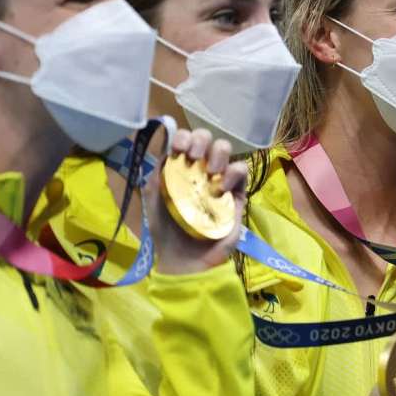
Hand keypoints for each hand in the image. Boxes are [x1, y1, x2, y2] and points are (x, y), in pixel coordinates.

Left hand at [146, 128, 248, 274]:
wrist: (185, 259)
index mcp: (180, 168)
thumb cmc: (167, 231)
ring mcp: (220, 180)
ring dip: (218, 152)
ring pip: (226, 149)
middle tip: (195, 156)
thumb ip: (157, 174)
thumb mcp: (153, 199)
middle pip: (207, 138)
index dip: (184, 137)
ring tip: (211, 172)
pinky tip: (222, 187)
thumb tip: (165, 151)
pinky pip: (241, 171)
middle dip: (201, 140)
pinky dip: (233, 172)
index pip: (186, 140)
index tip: (179, 149)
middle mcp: (201, 170)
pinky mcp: (237, 194)